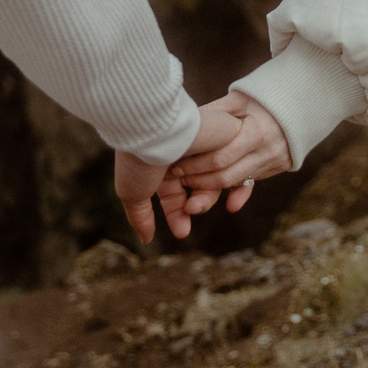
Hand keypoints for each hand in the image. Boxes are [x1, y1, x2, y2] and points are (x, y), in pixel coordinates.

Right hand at [114, 100, 246, 241]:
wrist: (154, 127)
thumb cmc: (138, 160)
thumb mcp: (133, 194)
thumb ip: (141, 216)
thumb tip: (146, 240)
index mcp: (163, 167)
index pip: (177, 198)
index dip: (180, 216)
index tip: (182, 232)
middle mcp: (185, 155)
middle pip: (203, 190)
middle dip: (199, 203)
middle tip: (192, 209)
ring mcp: (205, 143)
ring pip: (219, 178)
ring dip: (206, 185)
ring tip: (194, 181)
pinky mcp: (226, 133)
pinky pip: (234, 160)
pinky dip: (219, 165)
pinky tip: (208, 160)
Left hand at [167, 90, 291, 215]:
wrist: (301, 103)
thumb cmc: (264, 97)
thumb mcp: (239, 99)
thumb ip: (214, 112)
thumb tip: (185, 124)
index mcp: (256, 132)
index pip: (221, 157)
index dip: (196, 165)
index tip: (176, 164)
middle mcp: (266, 152)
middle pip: (227, 175)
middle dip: (198, 180)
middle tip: (177, 177)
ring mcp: (273, 162)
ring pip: (237, 182)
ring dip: (211, 188)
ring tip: (188, 185)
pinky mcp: (276, 168)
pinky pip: (253, 182)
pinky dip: (240, 193)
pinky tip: (230, 205)